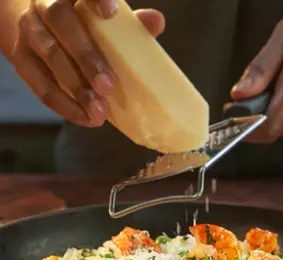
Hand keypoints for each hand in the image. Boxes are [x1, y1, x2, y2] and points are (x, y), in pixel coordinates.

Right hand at [11, 1, 164, 126]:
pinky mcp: (20, 59)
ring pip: (50, 57)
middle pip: (61, 23)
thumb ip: (126, 22)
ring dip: (76, 88)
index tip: (111, 14)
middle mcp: (43, 5)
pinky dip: (64, 105)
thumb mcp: (96, 15)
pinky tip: (84, 119)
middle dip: (86, 57)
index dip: (94, 0)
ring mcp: (29, 31)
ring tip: (99, 113)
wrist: (28, 20)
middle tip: (108, 87)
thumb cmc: (75, 20)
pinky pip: (40, 84)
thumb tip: (156, 22)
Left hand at [230, 10, 282, 142]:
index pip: (270, 121)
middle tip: (247, 98)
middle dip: (251, 119)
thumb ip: (261, 67)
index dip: (246, 124)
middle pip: (270, 130)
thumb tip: (238, 94)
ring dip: (264, 117)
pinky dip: (276, 119)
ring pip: (275, 131)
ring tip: (272, 92)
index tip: (231, 111)